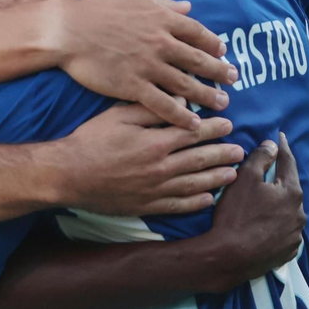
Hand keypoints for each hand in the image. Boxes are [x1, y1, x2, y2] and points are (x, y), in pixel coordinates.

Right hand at [54, 103, 242, 216]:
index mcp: (156, 142)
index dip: (214, 129)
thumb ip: (151, 108)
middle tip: (240, 150)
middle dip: (222, 154)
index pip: (193, 133)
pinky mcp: (146, 206)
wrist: (68, 175)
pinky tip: (208, 198)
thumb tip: (181, 103)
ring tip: (232, 173)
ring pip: (195, 184)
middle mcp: (161, 168)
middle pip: (200, 160)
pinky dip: (196, 202)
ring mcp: (155, 190)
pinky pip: (178, 205)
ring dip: (216, 178)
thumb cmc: (90, 140)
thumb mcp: (117, 115)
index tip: (229, 125)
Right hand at [55, 0, 236, 129]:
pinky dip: (180, 115)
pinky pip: (163, 104)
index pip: (198, 32)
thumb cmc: (95, 8)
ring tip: (222, 104)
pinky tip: (193, 124)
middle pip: (199, 60)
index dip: (213, 44)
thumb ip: (161, 1)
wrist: (66, 31)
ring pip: (186, 84)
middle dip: (219, 71)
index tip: (223, 52)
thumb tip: (187, 6)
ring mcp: (149, 66)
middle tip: (234, 80)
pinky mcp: (133, 86)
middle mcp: (161, 42)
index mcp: (162, 19)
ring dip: (207, 95)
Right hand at [206, 133, 304, 288]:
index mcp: (292, 193)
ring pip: (289, 212)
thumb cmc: (236, 214)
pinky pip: (285, 232)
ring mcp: (295, 236)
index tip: (280, 136)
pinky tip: (266, 225)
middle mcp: (300, 214)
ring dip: (279, 205)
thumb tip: (273, 146)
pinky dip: (278, 225)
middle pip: (290, 189)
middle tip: (267, 172)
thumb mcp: (245, 178)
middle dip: (280, 179)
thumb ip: (261, 157)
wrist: (229, 257)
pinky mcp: (288, 252)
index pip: (289, 162)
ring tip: (265, 202)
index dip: (283, 147)